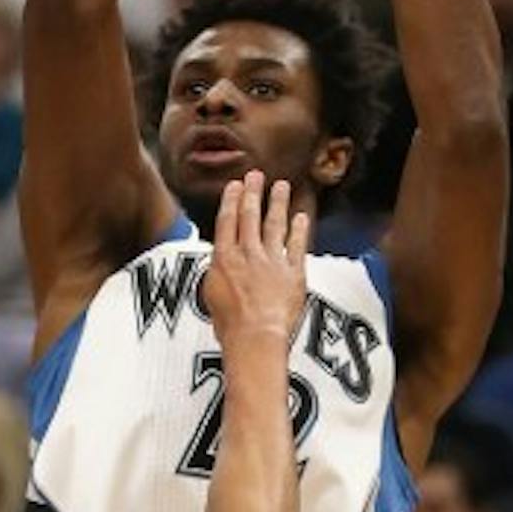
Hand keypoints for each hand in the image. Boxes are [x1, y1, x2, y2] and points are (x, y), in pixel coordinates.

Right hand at [203, 172, 310, 350]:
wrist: (256, 336)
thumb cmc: (231, 324)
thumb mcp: (211, 294)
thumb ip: (217, 271)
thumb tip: (220, 261)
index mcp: (225, 259)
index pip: (227, 222)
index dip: (232, 201)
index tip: (236, 186)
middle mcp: (249, 254)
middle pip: (250, 217)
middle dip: (253, 194)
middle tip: (256, 176)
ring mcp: (273, 261)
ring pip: (274, 225)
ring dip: (277, 204)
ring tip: (281, 187)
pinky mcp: (293, 273)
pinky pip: (297, 246)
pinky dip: (299, 230)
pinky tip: (301, 217)